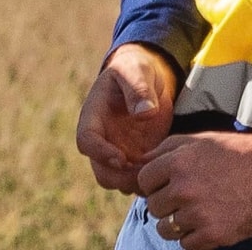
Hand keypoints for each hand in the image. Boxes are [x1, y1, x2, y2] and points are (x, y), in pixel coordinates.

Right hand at [75, 44, 178, 192]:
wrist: (148, 80)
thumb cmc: (136, 70)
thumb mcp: (137, 71)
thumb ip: (139, 89)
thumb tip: (145, 114)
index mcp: (94, 116)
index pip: (86, 141)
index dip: (100, 154)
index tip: (121, 158)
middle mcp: (103, 140)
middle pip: (102, 172)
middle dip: (121, 177)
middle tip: (145, 170)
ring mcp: (119, 152)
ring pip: (119, 182)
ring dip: (136, 182)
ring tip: (158, 168)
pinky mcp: (137, 160)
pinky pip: (138, 180)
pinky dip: (149, 180)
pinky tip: (165, 167)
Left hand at [130, 128, 251, 249]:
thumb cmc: (238, 153)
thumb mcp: (200, 140)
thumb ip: (166, 149)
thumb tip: (140, 161)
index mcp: (178, 162)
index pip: (143, 181)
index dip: (153, 183)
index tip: (166, 184)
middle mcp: (185, 188)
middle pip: (153, 206)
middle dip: (165, 203)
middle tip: (184, 198)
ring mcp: (199, 214)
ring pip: (166, 228)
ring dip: (176, 223)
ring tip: (194, 212)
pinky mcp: (214, 234)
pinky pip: (186, 244)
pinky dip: (194, 238)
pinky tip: (207, 223)